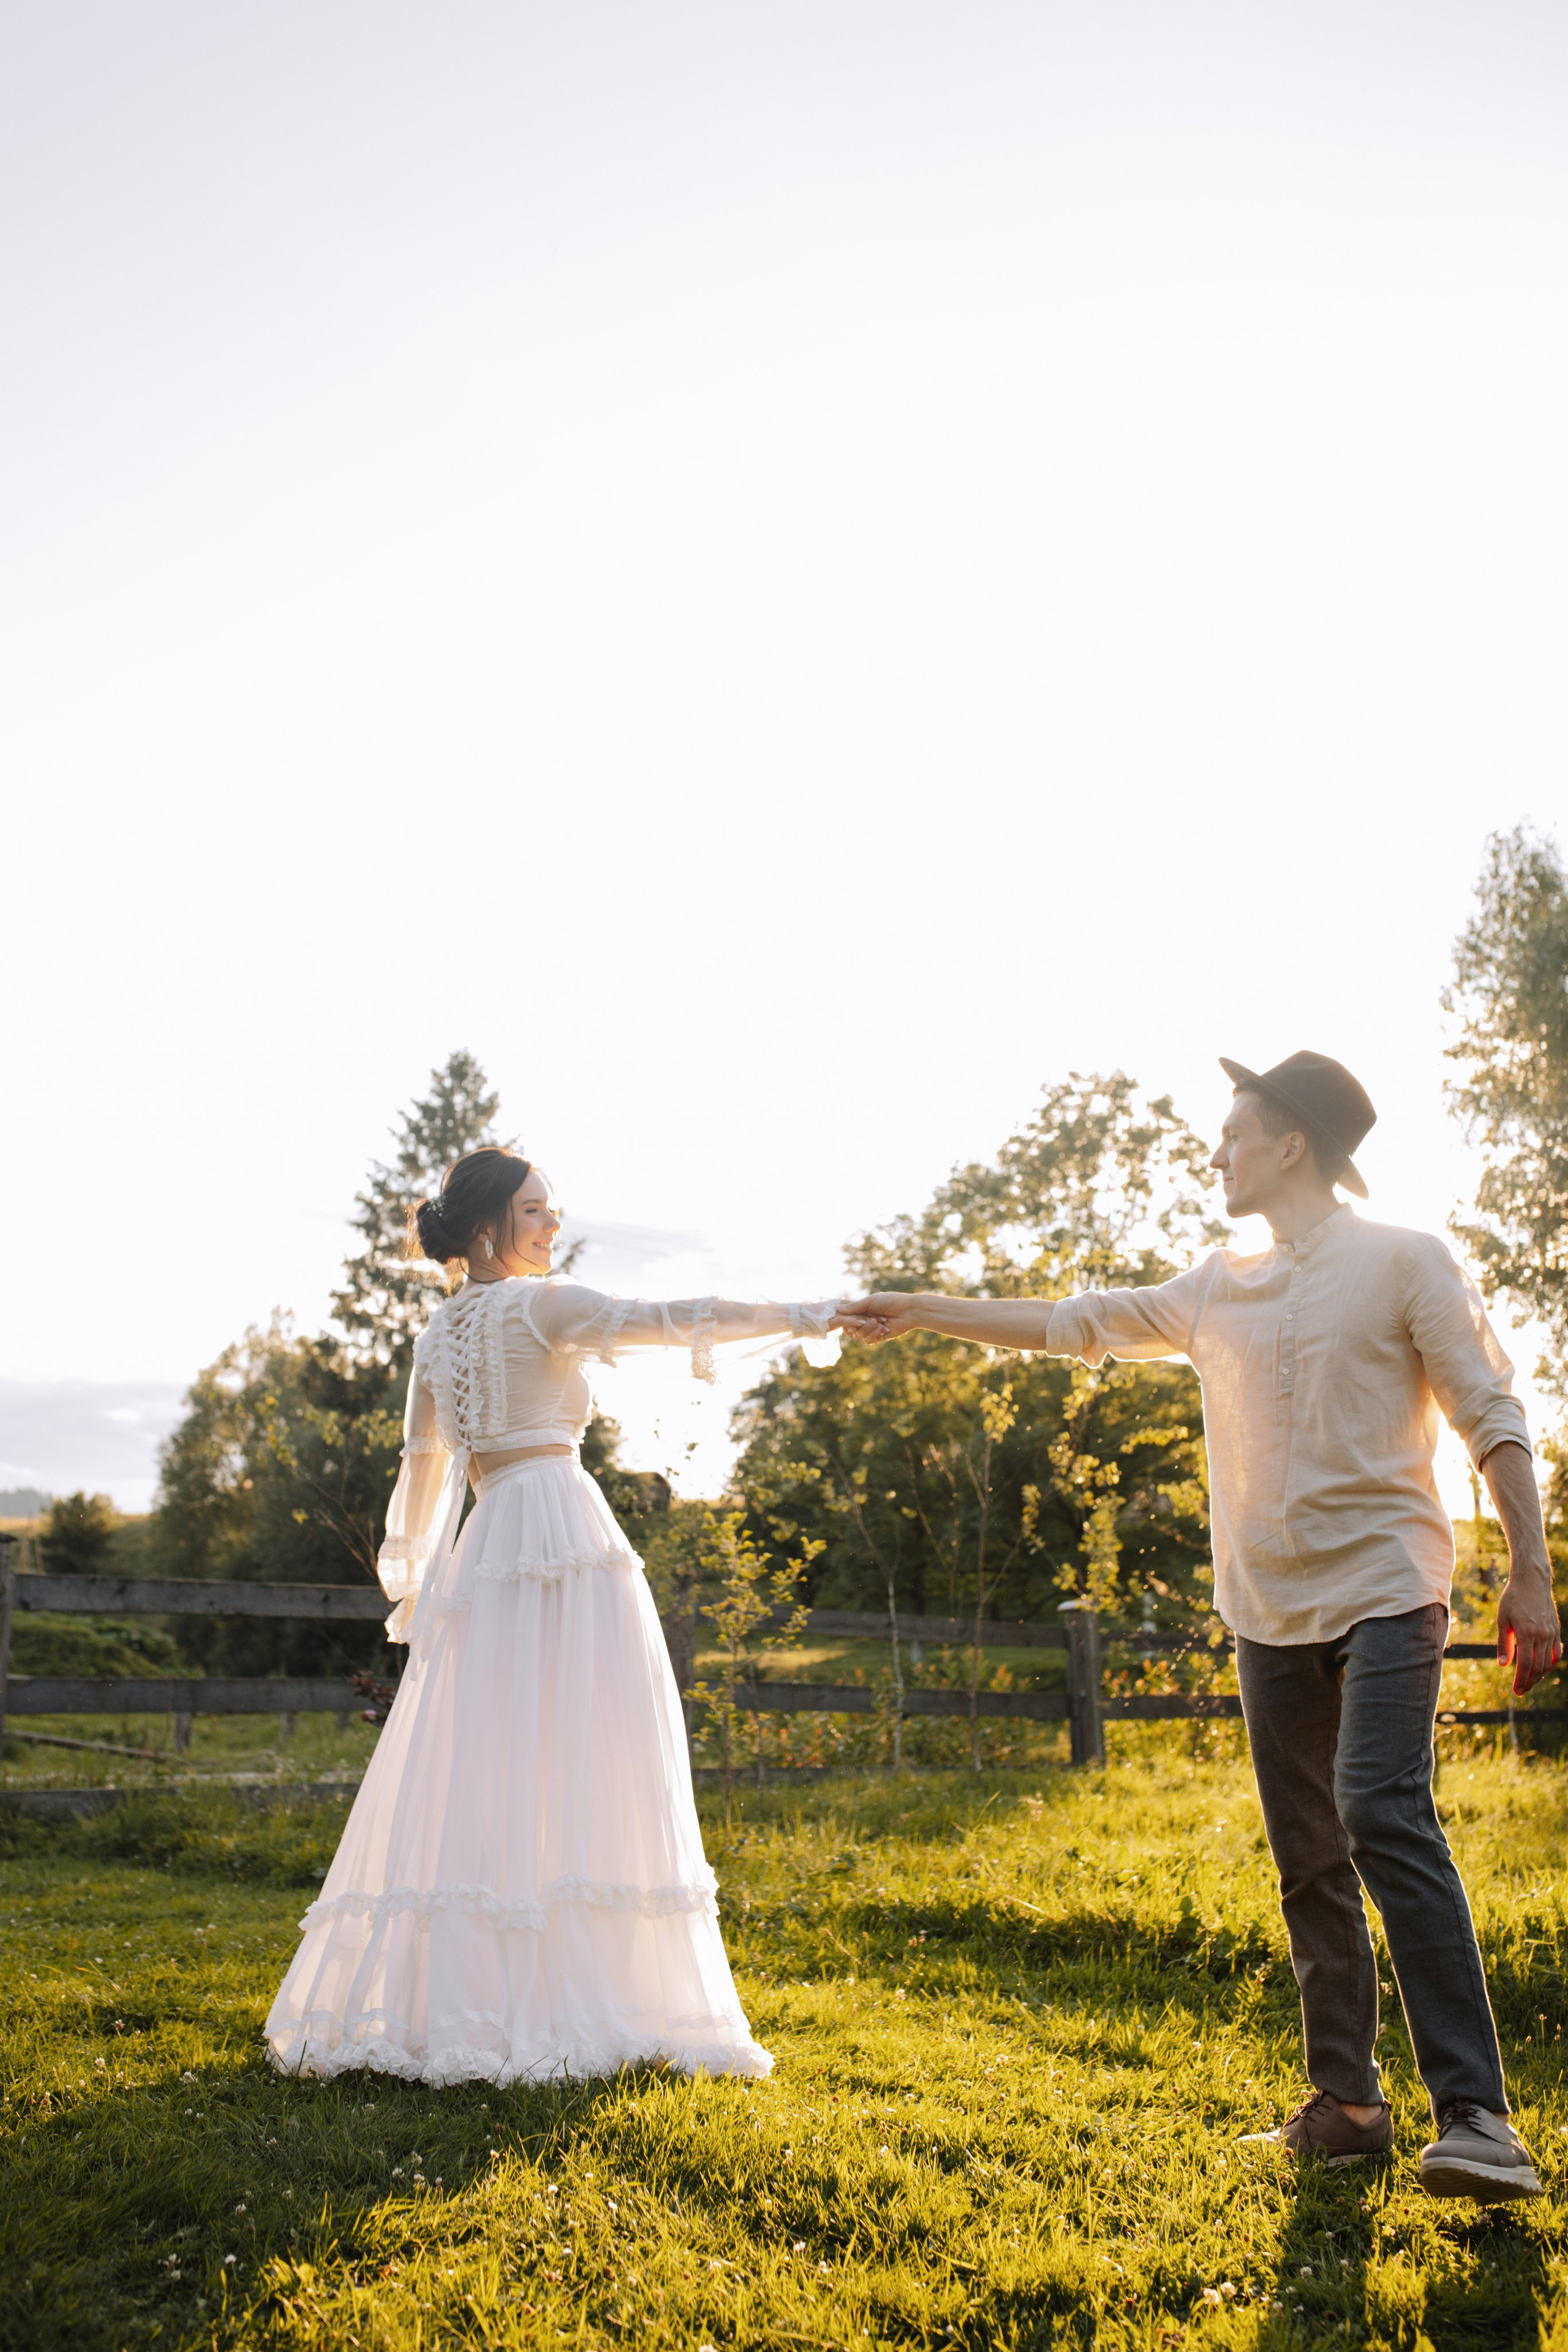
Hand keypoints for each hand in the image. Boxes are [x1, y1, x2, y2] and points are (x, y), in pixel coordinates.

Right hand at [833, 1293, 924, 1343]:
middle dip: (856, 1325)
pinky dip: (873, 1335)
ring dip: (867, 1329)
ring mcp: (872, 1329)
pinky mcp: (879, 1337)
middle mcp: (866, 1320)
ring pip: (859, 1335)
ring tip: (877, 1322)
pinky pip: (868, 1340)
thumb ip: (854, 1307)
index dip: (846, 1320)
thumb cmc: (890, 1302)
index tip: (847, 1319)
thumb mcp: (870, 1301)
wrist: (909, 1311)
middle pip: (852, 1328)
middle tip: (862, 1322)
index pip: (848, 1317)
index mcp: (863, 1310)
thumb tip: (837, 1308)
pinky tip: (883, 1329)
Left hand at [1496, 1574, 1562, 1695]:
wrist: (1532, 1582)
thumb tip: (1504, 1665)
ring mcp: (1551, 1633)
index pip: (1526, 1665)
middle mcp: (1542, 1635)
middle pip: (1538, 1667)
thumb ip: (1505, 1643)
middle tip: (1521, 1690)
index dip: (1521, 1680)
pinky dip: (1550, 1663)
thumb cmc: (1513, 1599)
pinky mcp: (1556, 1630)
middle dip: (1529, 1682)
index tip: (1516, 1690)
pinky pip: (1557, 1653)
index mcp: (1527, 1633)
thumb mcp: (1503, 1620)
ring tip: (1529, 1680)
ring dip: (1539, 1675)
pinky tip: (1543, 1667)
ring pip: (1548, 1662)